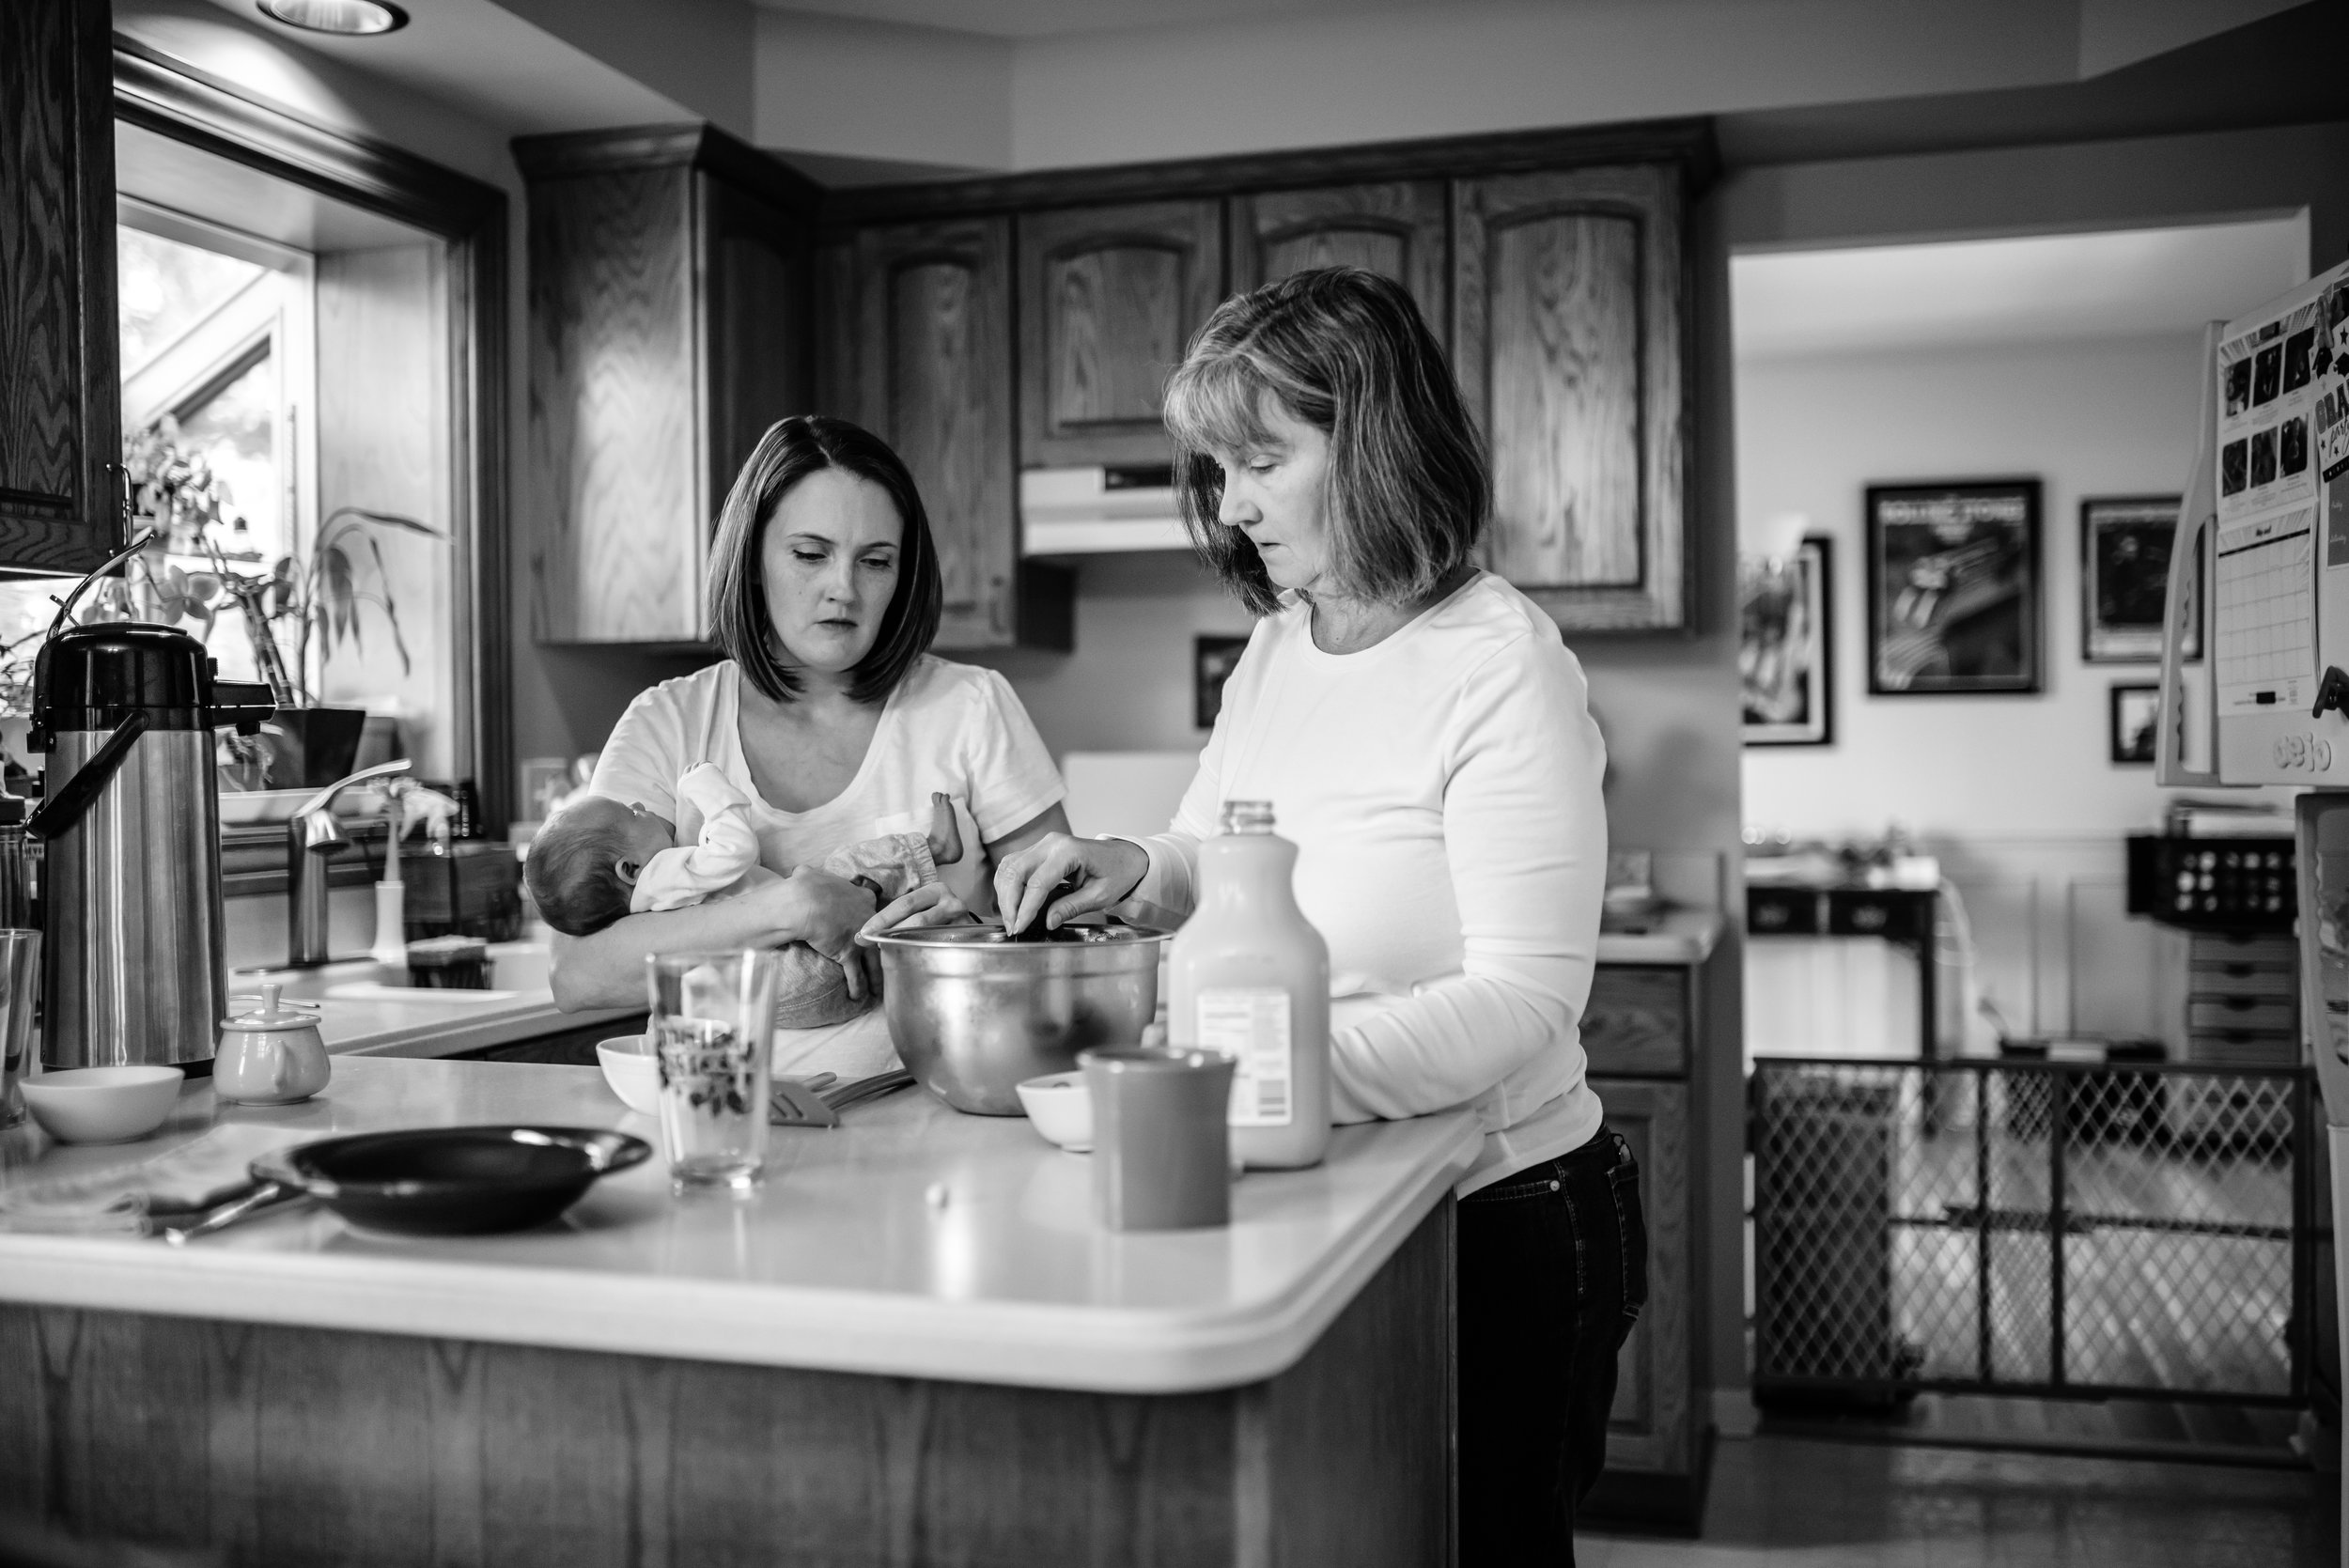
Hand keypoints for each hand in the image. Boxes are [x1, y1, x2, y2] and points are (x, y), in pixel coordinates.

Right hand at [784, 865, 886, 1001]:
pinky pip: (857, 976)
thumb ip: (812, 874)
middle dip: (889, 950)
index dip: (879, 919)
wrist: (805, 902)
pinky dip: (858, 987)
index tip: (879, 927)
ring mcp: (862, 938)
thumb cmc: (808, 885)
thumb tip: (801, 871)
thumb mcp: (812, 873)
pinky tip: (859, 998)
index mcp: (862, 897)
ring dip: (879, 976)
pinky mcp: (850, 955)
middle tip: (893, 961)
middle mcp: (869, 919)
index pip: (877, 908)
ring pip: (876, 961)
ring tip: (881, 990)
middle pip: (884, 938)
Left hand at [849, 882, 973, 998]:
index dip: (882, 918)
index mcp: (936, 890)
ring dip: (902, 942)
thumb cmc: (938, 922)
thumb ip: (900, 917)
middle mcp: (951, 901)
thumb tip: (863, 934)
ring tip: (883, 949)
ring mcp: (962, 921)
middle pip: (916, 918)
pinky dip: (920, 953)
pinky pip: (939, 947)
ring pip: (927, 933)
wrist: (973, 934)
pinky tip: (907, 959)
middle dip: (888, 931)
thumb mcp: (923, 910)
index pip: (904, 903)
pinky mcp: (967, 939)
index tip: (863, 932)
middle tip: (867, 942)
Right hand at [993, 834, 1147, 934]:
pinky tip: (1013, 903)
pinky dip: (1008, 884)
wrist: (1124, 856)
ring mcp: (1043, 844)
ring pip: (1009, 866)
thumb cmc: (1117, 873)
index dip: (1026, 908)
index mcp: (1070, 851)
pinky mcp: (1039, 850)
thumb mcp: (1100, 895)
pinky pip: (1014, 865)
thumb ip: (1072, 907)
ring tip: (1012, 918)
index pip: (1038, 882)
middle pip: (1015, 870)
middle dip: (1009, 902)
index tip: (1020, 927)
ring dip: (1005, 893)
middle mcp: (1052, 843)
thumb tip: (1047, 922)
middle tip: (1013, 926)